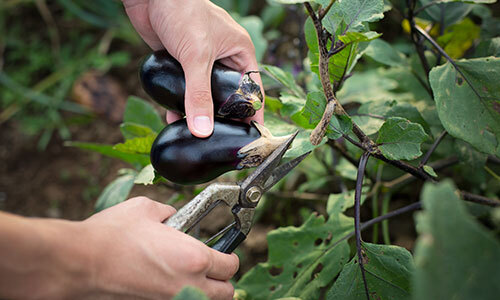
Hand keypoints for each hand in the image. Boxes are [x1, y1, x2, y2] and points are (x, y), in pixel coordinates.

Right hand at [0, 198, 238, 299]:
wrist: (83, 261)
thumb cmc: (114, 234)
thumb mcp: (147, 210)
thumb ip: (169, 213)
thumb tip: (173, 217)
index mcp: (194, 258)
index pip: (230, 265)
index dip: (229, 257)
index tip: (224, 253)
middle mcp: (188, 284)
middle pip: (226, 293)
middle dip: (223, 280)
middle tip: (212, 268)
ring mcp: (171, 299)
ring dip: (207, 292)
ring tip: (192, 278)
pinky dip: (184, 295)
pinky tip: (170, 283)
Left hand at [123, 0, 263, 136]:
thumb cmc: (183, 11)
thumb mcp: (196, 56)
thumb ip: (199, 95)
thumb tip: (203, 129)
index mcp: (239, 53)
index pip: (252, 90)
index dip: (252, 114)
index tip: (248, 138)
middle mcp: (223, 59)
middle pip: (227, 97)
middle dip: (223, 118)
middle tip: (220, 140)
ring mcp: (201, 61)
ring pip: (204, 95)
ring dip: (198, 113)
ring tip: (196, 135)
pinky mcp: (181, 63)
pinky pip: (184, 90)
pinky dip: (179, 104)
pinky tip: (173, 119)